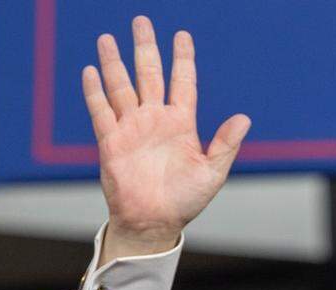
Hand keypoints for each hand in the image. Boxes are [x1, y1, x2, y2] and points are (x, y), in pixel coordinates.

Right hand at [83, 16, 250, 263]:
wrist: (155, 222)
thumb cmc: (185, 200)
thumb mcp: (212, 173)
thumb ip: (226, 144)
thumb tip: (244, 118)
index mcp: (181, 125)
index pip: (183, 83)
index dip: (183, 59)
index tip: (183, 36)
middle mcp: (155, 120)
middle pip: (149, 75)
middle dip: (145, 48)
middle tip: (142, 22)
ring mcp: (132, 128)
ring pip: (121, 86)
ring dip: (114, 63)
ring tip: (107, 38)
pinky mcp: (112, 141)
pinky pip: (101, 111)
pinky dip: (95, 92)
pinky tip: (91, 71)